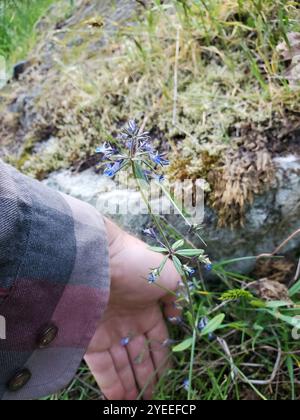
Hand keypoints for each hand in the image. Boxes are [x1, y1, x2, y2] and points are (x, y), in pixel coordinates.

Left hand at [84, 219, 179, 399]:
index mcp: (148, 309)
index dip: (162, 359)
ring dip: (130, 384)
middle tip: (151, 396)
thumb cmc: (139, 266)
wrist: (102, 256)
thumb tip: (177, 315)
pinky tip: (120, 399)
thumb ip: (177, 297)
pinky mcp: (91, 338)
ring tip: (137, 402)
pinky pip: (102, 367)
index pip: (157, 340)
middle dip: (146, 376)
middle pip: (139, 355)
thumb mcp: (170, 276)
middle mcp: (128, 322)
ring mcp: (109, 331)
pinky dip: (111, 384)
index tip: (167, 377)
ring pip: (121, 364)